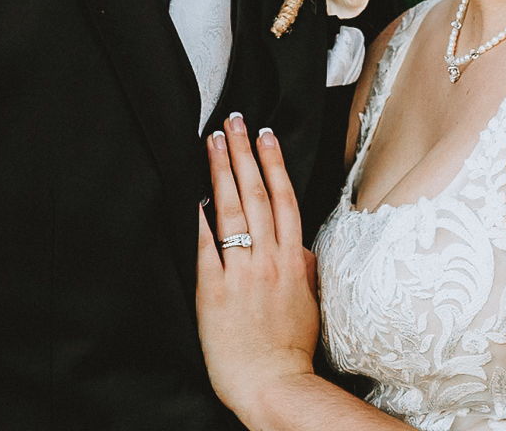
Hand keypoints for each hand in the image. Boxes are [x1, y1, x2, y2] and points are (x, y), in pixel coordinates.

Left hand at [196, 114, 319, 422]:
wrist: (272, 384)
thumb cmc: (290, 349)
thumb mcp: (310, 303)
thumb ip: (305, 270)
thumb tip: (301, 247)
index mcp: (293, 261)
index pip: (284, 199)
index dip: (274, 163)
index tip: (266, 134)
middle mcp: (269, 260)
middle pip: (257, 194)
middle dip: (244, 153)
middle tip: (235, 120)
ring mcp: (241, 273)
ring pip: (233, 212)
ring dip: (222, 172)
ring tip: (213, 141)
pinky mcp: (214, 291)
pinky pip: (207, 247)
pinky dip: (202, 220)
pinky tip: (196, 196)